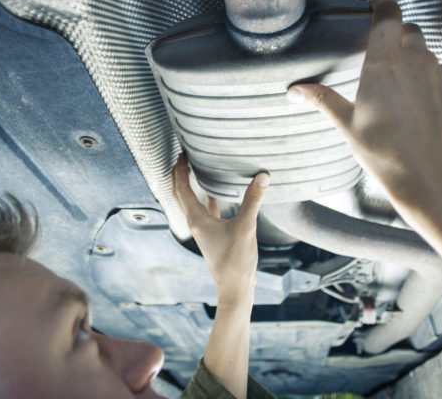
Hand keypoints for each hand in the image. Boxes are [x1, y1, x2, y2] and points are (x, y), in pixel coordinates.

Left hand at [171, 154, 269, 305]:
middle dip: (179, 174)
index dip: (180, 169)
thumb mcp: (245, 227)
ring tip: (194, 169)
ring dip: (189, 185)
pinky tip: (215, 192)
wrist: (235, 288)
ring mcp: (204, 229)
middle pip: (181, 193)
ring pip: (192, 202)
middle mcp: (196, 223)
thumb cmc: (236, 261)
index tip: (182, 153)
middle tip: (183, 156)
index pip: (182, 188)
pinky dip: (207, 198)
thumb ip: (253, 200)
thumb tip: (262, 176)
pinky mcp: (213, 234)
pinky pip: (206, 211)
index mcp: (197, 219)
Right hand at [287, 0, 441, 261]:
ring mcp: (436, 75)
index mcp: (383, 66)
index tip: (376, 4)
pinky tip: (414, 98)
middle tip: (379, 47)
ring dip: (411, 54)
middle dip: (394, 31)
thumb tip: (296, 90)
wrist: (427, 178)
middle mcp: (414, 63)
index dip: (383, 4)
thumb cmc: (384, 153)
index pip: (389, 16)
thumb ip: (322, 100)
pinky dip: (426, 74)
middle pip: (408, 30)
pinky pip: (438, 69)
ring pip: (424, 49)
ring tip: (395, 78)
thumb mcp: (347, 125)